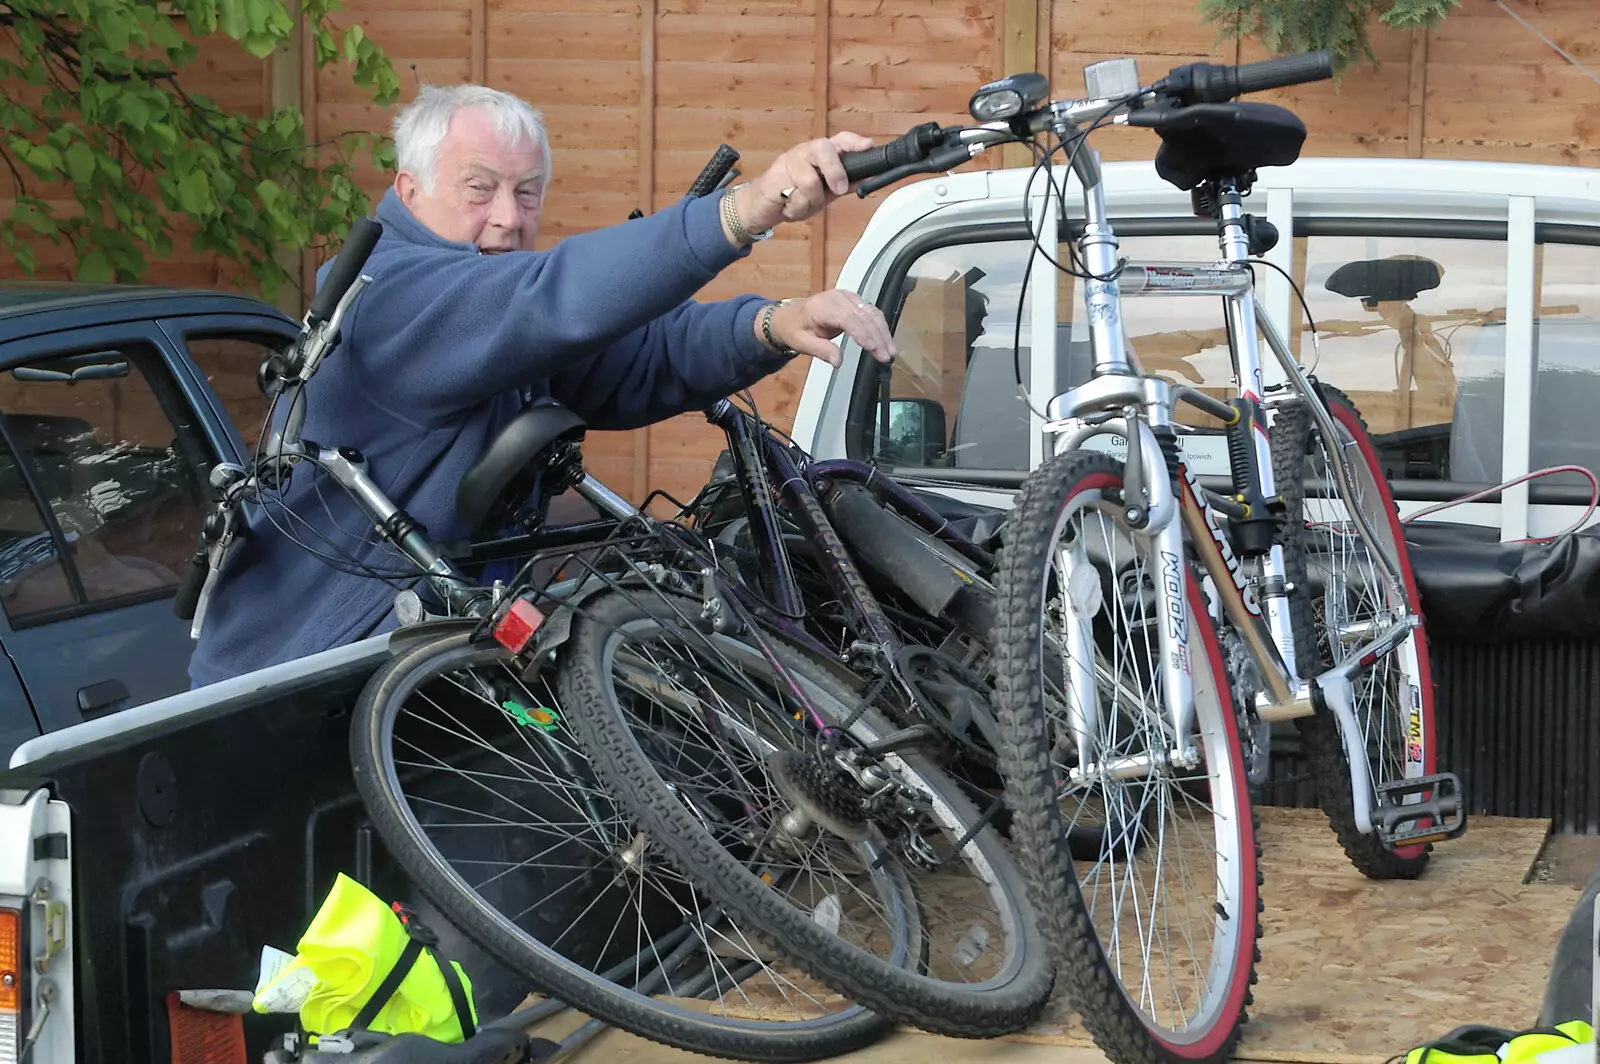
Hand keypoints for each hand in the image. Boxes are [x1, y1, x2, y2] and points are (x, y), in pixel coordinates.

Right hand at [734, 132, 875, 232]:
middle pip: (824, 148)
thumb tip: (865, 179)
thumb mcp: (825, 193)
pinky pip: (794, 194)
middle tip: (838, 190)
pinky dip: (796, 207)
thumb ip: (843, 185)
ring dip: (810, 201)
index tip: (868, 146)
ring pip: (810, 179)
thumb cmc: (794, 195)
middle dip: (834, 171)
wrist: (762, 206)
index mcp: (822, 154)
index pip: (840, 140)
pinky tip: (789, 206)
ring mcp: (790, 160)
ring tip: (802, 204)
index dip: (854, 142)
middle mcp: (807, 152)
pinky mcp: (775, 174)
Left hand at [763, 290, 898, 367]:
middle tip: (886, 356)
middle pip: (863, 315)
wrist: (791, 317)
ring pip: (871, 313)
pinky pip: (871, 312)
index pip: (847, 318)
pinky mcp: (854, 300)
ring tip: (891, 352)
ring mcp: (847, 297)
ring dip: (883, 333)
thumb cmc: (795, 330)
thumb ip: (821, 351)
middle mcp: (837, 298)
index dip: (862, 333)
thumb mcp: (802, 343)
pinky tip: (887, 341)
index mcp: (821, 307)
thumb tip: (838, 362)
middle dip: (877, 337)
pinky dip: (881, 327)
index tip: (873, 348)